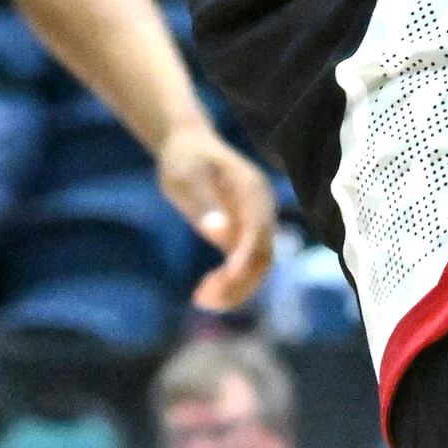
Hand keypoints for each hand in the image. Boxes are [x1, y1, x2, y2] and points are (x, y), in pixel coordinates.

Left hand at [154, 125, 279, 313]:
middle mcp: (261, 209)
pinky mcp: (244, 234)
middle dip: (238, 282)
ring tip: (201, 300)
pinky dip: (229, 283)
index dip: (244, 258)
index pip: (257, 231)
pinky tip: (204, 292)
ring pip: (257, 267)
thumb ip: (204, 203)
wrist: (187, 146)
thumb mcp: (187, 177)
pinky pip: (246, 266)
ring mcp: (255, 222)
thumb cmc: (184, 158)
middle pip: (263, 255)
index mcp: (253, 190)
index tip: (224, 279)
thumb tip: (219, 232)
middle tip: (203, 299)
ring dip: (235, 289)